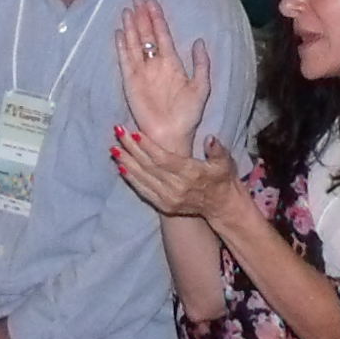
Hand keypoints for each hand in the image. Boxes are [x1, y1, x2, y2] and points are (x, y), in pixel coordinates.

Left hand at [112, 121, 240, 220]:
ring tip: (114, 148)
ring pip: (142, 179)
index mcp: (191, 174)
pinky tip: (121, 168)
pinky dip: (131, 179)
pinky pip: (143, 191)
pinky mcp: (163, 206)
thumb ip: (217, 150)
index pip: (163, 159)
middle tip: (118, 132)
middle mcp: (176, 188)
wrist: (221, 207)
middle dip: (131, 149)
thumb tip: (210, 139)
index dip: (147, 146)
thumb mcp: (225, 162)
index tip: (134, 133)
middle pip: (148, 166)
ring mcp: (168, 199)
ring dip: (126, 163)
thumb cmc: (222, 178)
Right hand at [115, 0, 214, 146]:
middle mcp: (155, 64)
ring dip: (131, 27)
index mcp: (172, 63)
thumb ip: (201, 64)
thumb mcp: (201, 87)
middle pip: (147, 35)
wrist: (172, 136)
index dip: (157, 18)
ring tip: (127, 10)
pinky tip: (119, 33)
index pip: (163, 35)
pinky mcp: (130, 82)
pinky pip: (125, 60)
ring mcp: (142, 72)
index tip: (152, 2)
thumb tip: (199, 41)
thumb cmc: (187, 115)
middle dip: (142, 17)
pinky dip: (122, 47)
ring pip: (135, 44)